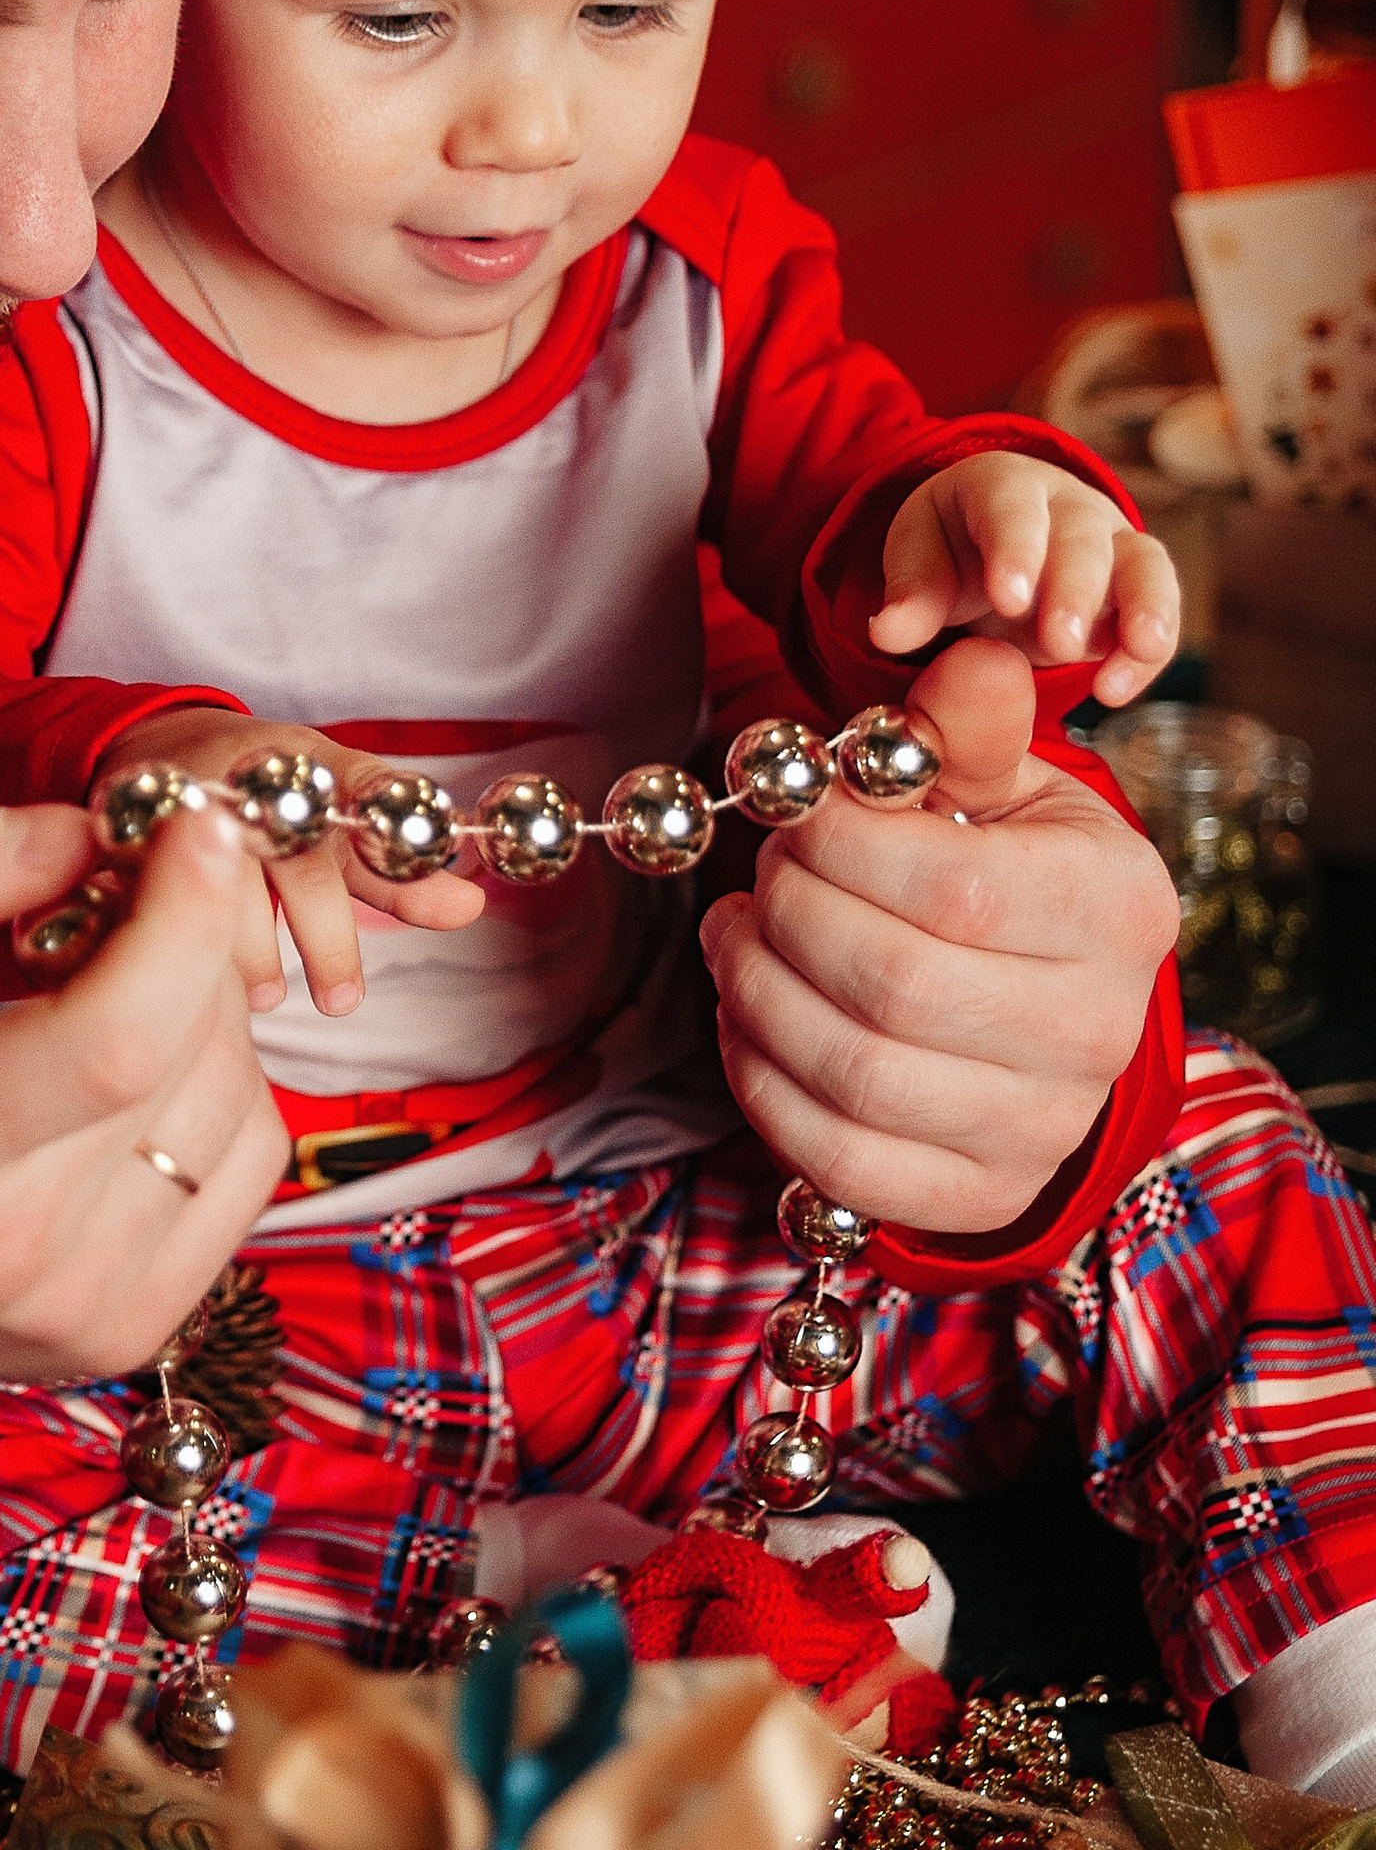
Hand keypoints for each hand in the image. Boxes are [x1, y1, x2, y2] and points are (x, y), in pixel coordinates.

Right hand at [0, 788, 287, 1540]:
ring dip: (204, 1008)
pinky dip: (217, 1084)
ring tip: (105, 981)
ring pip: (239, 1104)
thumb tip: (76, 842)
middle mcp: (1, 1254)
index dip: (183, 917)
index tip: (190, 828)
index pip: (116, 1040)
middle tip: (118, 889)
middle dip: (188, 936)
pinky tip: (131, 1061)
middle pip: (189, 1057)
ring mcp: (75, 1309)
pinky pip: (249, 1165)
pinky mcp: (125, 1328)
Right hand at [109, 705, 484, 1016]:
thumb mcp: (336, 829)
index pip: (373, 799)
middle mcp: (255, 773)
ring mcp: (190, 796)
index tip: (452, 905)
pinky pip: (157, 886)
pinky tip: (196, 980)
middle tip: (343, 1001)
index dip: (400, 853)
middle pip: (301, 856)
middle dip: (326, 933)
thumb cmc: (270, 808)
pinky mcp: (132, 827)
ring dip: (252, 946)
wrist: (161, 764)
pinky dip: (180, 936)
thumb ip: (395, 876)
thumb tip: (471, 908)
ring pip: (226, 873)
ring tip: (269, 996)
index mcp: (316, 765)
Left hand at [699, 634, 1179, 1240]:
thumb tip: (968, 657)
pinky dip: (762, 1087)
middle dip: (788, 917)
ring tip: (733, 938)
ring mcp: (1042, 1126)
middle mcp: (1097, 1029)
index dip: (837, 846)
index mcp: (1115, 908)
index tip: (794, 817)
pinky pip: (838, 1159)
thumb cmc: (1014, 875)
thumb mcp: (1008, 789)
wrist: (1055, 1006)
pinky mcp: (979, 1192)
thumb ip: (970, 730)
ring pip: (855, 1074)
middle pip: (893, 984)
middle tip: (758, 878)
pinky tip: (746, 1022)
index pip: (951, 886)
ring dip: (757, 996)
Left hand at [869, 449, 1178, 705]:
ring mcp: (1111, 542)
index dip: (1014, 548)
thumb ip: (912, 595)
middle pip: (1081, 538)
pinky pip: (1159, 610)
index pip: (1011, 507)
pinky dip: (1147, 650)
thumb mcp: (921, 562)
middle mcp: (1068, 506)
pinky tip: (1116, 688)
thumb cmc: (953, 549)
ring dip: (1143, 608)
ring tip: (1137, 650)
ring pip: (1142, 563)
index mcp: (1002, 485)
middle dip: (1074, 589)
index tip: (1008, 597)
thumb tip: (890, 632)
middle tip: (1059, 642)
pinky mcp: (1137, 586)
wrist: (992, 552)